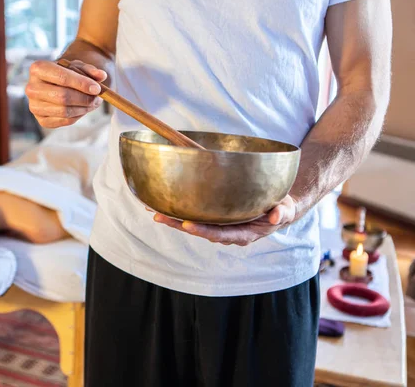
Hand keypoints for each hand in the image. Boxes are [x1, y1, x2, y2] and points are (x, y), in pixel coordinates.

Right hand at [25, 59, 106, 128]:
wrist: (59, 82)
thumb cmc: (70, 73)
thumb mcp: (80, 67)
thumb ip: (91, 70)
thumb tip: (101, 76)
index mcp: (38, 68)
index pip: (61, 77)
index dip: (81, 84)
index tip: (96, 88)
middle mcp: (31, 88)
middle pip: (62, 97)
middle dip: (84, 99)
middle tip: (97, 98)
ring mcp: (34, 106)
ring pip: (64, 111)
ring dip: (83, 108)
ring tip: (93, 102)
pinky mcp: (41, 120)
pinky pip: (64, 121)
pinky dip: (78, 116)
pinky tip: (82, 108)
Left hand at [149, 195, 298, 245]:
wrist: (277, 209)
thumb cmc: (281, 208)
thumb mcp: (285, 210)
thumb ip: (282, 213)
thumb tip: (277, 217)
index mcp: (243, 233)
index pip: (220, 234)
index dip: (203, 230)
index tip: (188, 225)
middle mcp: (227, 232)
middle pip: (200, 230)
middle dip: (178, 224)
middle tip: (158, 216)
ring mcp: (219, 226)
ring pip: (193, 224)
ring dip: (173, 218)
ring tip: (152, 209)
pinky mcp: (214, 218)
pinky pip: (195, 216)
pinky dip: (179, 211)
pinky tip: (163, 204)